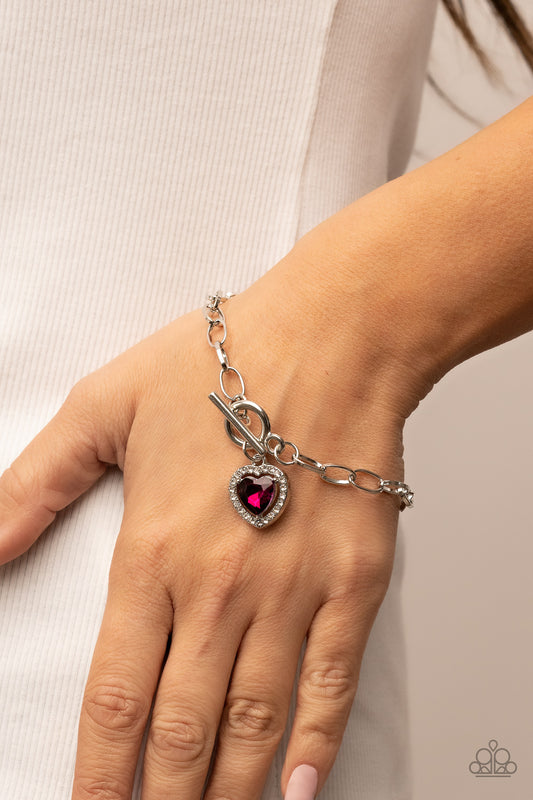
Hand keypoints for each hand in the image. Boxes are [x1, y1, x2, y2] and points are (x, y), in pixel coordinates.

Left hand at [0, 222, 415, 799]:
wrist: (329, 340)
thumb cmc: (226, 368)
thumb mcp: (104, 408)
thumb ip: (32, 486)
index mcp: (153, 554)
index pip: (114, 695)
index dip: (97, 769)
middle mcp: (221, 589)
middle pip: (182, 729)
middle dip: (161, 796)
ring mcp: (293, 592)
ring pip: (251, 722)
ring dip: (227, 790)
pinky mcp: (353, 582)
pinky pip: (331, 682)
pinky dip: (313, 743)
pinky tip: (296, 787)